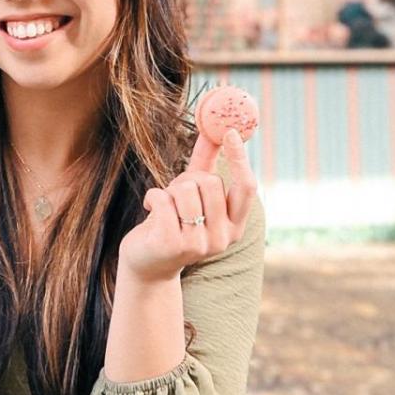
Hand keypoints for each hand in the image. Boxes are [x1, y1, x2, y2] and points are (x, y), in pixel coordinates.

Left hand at [118, 127, 257, 284]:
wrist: (148, 264)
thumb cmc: (173, 223)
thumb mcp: (193, 195)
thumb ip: (206, 164)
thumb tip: (215, 130)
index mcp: (235, 225)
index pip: (246, 187)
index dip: (240, 158)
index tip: (229, 132)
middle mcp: (222, 238)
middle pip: (210, 182)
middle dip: (187, 179)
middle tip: (176, 194)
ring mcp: (198, 244)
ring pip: (186, 190)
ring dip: (169, 190)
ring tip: (164, 206)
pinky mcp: (172, 245)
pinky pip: (163, 199)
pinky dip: (152, 197)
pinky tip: (150, 211)